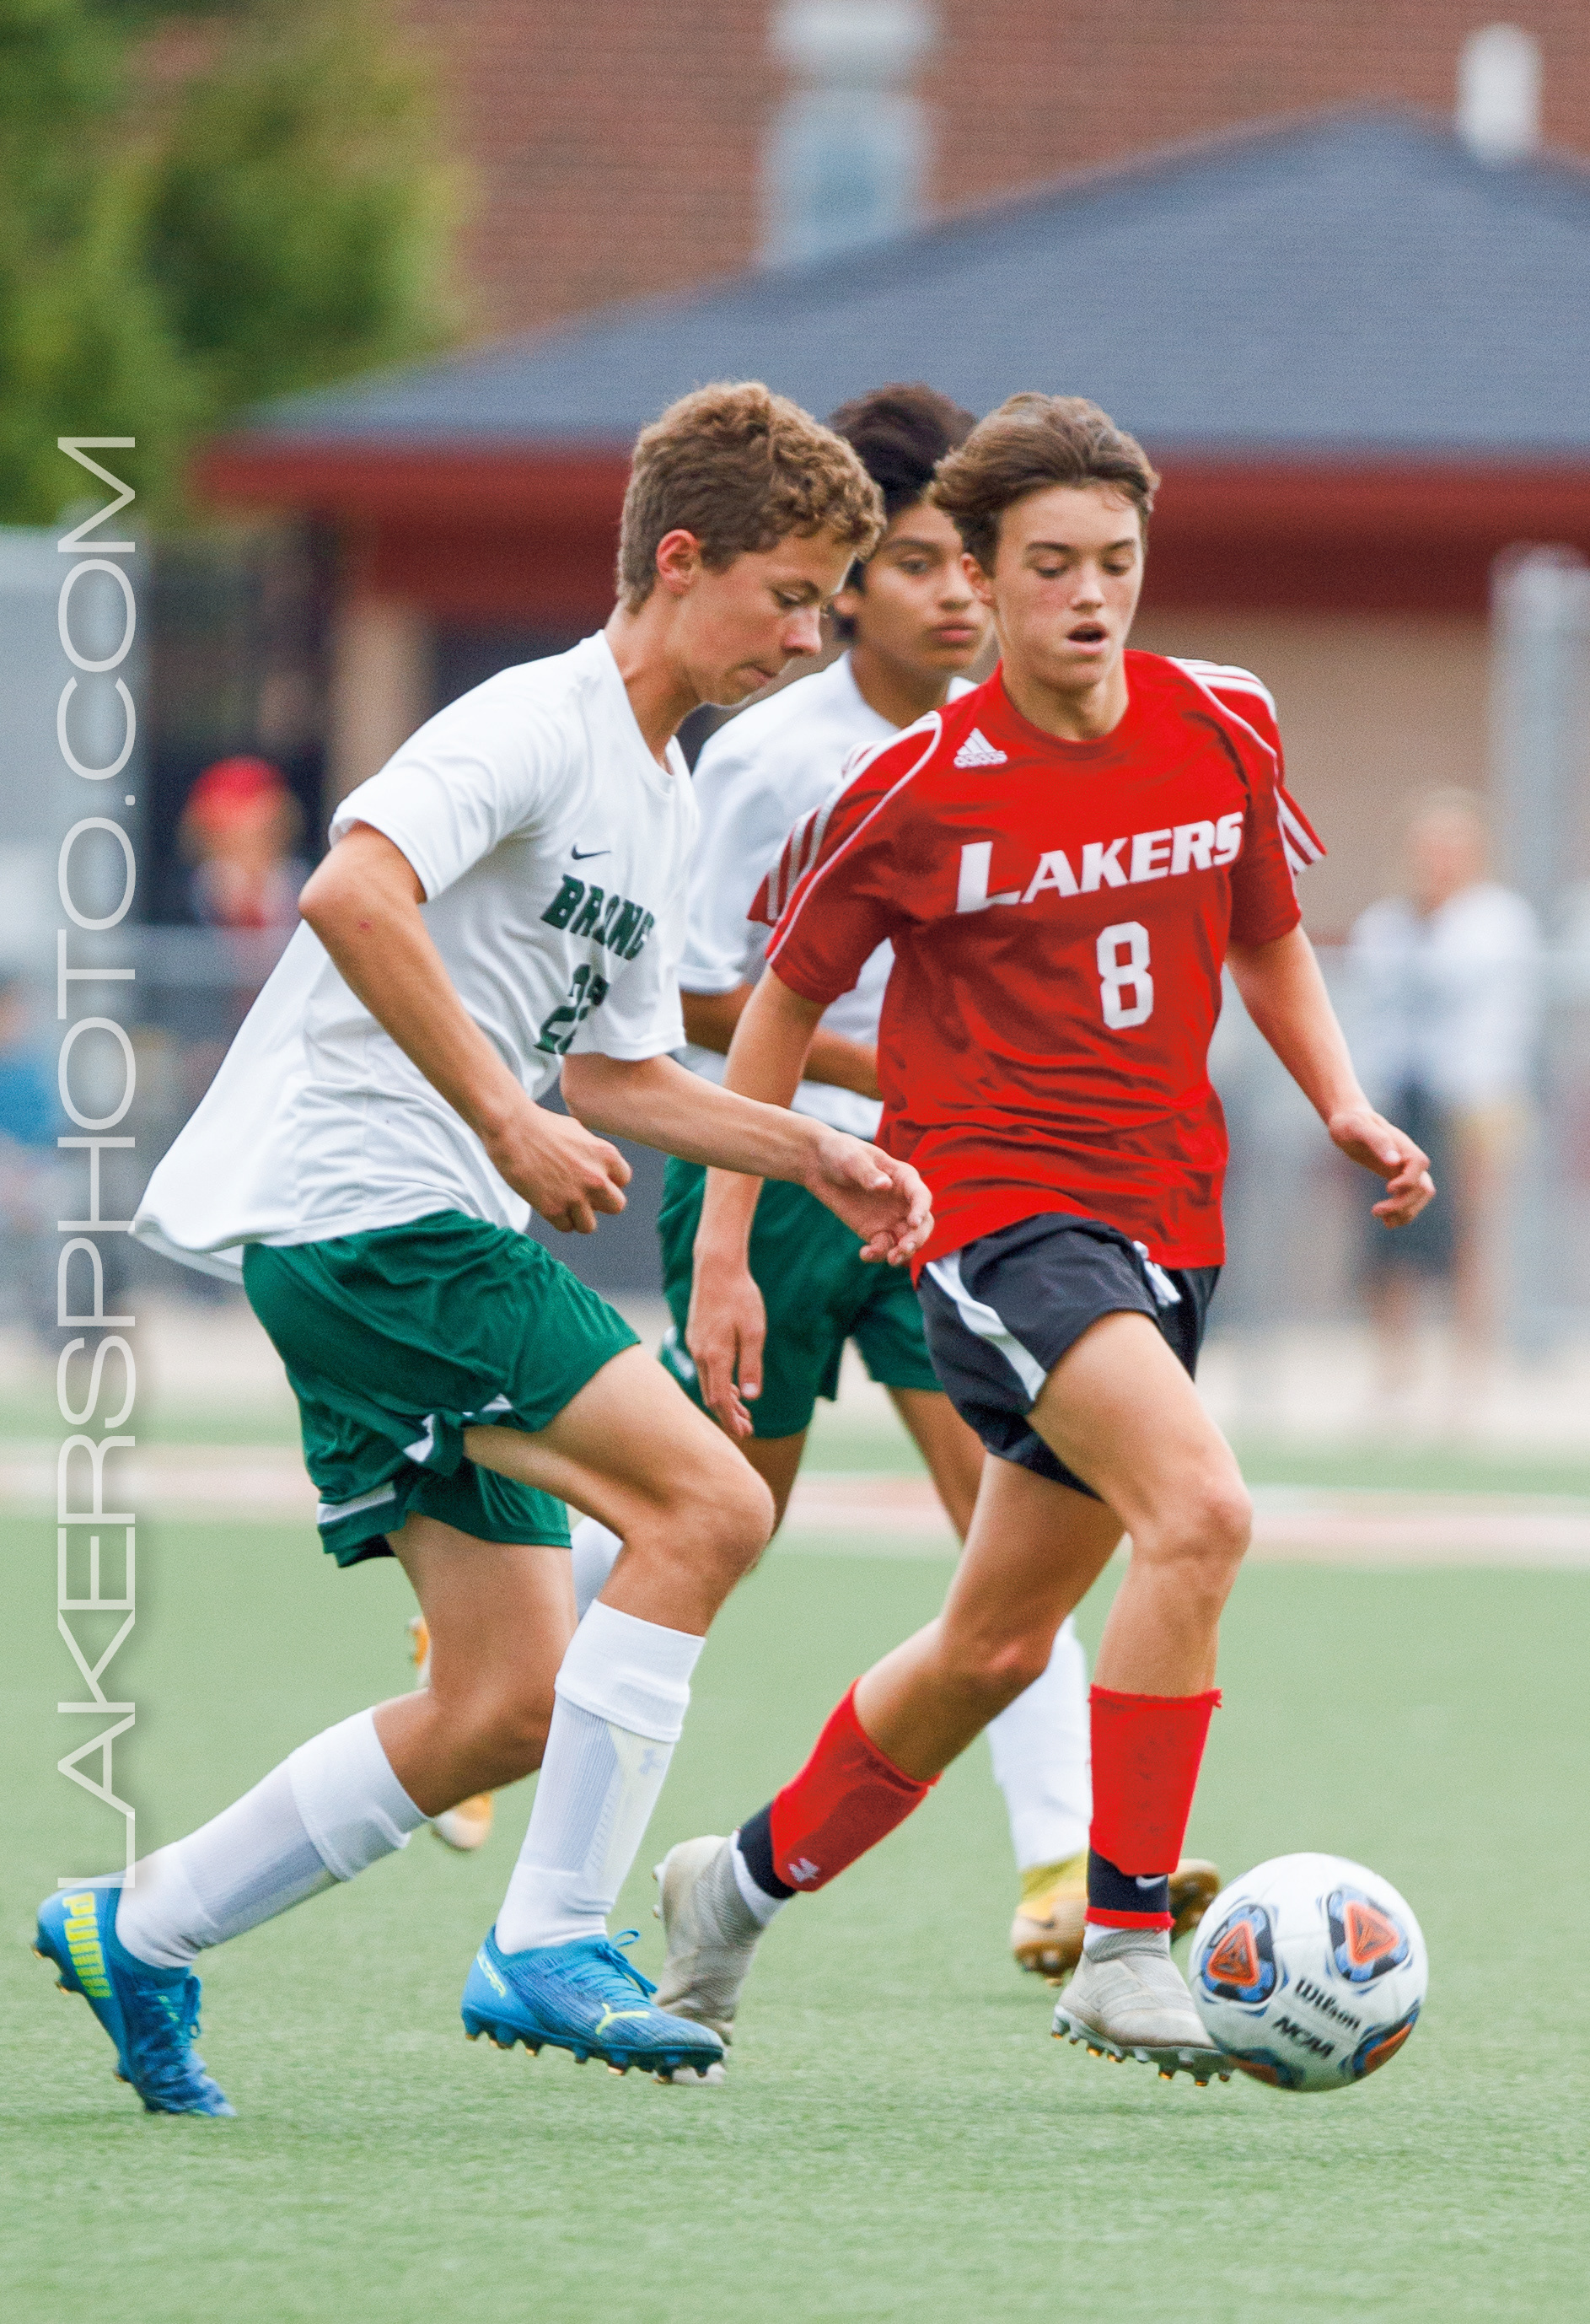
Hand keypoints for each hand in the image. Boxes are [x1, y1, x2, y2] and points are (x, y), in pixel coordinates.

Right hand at [481, 1097, 630, 1232]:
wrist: (512, 1128)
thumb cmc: (541, 1125)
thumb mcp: (579, 1132)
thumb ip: (594, 1153)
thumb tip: (598, 1169)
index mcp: (607, 1155)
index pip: (623, 1180)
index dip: (607, 1180)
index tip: (591, 1177)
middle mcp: (597, 1178)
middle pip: (616, 1206)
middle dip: (600, 1203)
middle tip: (581, 1195)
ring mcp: (575, 1196)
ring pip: (590, 1225)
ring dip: (578, 1217)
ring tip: (563, 1204)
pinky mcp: (553, 1209)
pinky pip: (565, 1228)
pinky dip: (557, 1220)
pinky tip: (547, 1204)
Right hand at [687, 1249, 766, 1436]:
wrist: (717, 1268)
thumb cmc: (740, 1297)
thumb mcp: (754, 1331)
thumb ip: (751, 1366)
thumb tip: (752, 1398)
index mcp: (715, 1356)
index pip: (720, 1400)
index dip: (730, 1420)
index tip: (743, 1435)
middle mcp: (700, 1354)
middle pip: (711, 1396)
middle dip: (728, 1416)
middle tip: (747, 1430)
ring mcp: (695, 1345)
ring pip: (707, 1383)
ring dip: (723, 1401)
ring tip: (743, 1412)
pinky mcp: (696, 1337)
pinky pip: (705, 1370)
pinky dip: (717, 1384)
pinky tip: (732, 1386)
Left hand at [805, 1131, 932, 1264]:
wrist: (819, 1165)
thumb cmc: (841, 1153)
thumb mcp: (852, 1159)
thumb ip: (867, 1173)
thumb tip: (885, 1185)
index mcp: (904, 1178)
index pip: (921, 1196)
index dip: (921, 1210)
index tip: (913, 1222)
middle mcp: (903, 1201)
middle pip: (922, 1224)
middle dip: (917, 1238)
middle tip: (904, 1248)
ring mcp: (891, 1218)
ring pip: (907, 1240)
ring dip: (902, 1252)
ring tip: (890, 1259)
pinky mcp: (875, 1231)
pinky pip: (884, 1247)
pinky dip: (878, 1254)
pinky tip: (865, 1253)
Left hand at [1326, 1102, 1433, 1226]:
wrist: (1347, 1123)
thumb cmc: (1350, 1123)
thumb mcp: (1357, 1127)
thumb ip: (1377, 1140)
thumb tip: (1394, 1162)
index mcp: (1401, 1144)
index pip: (1419, 1163)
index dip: (1409, 1179)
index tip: (1389, 1188)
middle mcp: (1408, 1158)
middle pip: (1422, 1186)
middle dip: (1403, 1203)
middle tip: (1375, 1211)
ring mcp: (1405, 1169)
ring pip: (1420, 1196)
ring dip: (1406, 1212)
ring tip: (1384, 1221)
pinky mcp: (1397, 1178)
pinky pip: (1410, 1199)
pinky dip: (1403, 1213)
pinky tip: (1386, 1221)